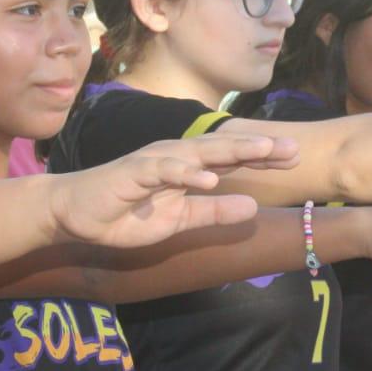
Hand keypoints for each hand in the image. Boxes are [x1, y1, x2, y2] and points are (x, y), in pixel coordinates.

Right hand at [46, 133, 298, 247]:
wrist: (75, 214)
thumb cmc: (126, 215)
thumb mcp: (178, 221)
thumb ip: (212, 214)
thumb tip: (252, 210)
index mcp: (188, 169)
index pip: (231, 160)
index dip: (263, 158)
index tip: (296, 158)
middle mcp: (176, 157)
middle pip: (223, 149)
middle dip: (258, 149)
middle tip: (294, 149)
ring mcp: (155, 161)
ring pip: (199, 153)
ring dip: (231, 151)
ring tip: (263, 153)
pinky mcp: (134, 172)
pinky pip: (164, 171)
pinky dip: (187, 173)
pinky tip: (210, 179)